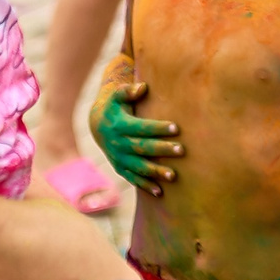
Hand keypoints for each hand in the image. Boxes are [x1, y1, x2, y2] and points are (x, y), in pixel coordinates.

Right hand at [93, 80, 182, 194]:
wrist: (98, 124)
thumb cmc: (116, 106)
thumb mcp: (118, 95)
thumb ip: (128, 90)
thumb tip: (142, 87)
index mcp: (119, 125)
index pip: (141, 127)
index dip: (158, 128)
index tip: (176, 127)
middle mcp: (117, 144)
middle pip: (142, 148)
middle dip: (162, 149)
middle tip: (181, 150)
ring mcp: (118, 158)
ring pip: (138, 167)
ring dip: (155, 171)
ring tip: (173, 175)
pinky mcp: (120, 168)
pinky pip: (133, 178)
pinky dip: (145, 185)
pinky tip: (160, 192)